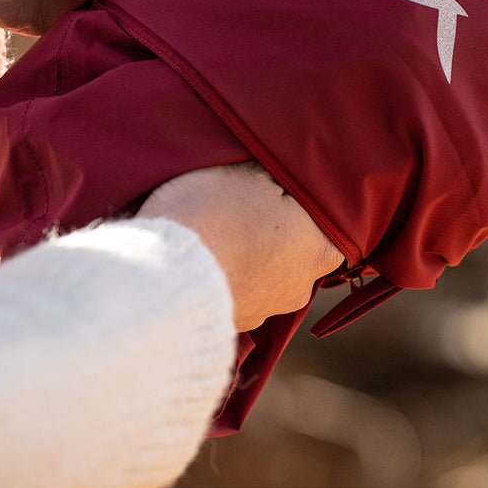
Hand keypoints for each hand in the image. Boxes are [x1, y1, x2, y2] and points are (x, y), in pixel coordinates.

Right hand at [137, 163, 343, 332]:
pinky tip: (206, 250)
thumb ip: (275, 168)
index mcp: (322, 246)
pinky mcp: (234, 322)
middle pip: (296, 239)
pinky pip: (238, 285)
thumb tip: (282, 165)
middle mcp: (303, 284)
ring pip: (267, 264)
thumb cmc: (212, 214)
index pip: (328, 212)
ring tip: (217, 222)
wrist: (160, 279)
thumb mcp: (247, 169)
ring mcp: (267, 309)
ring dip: (249, 247)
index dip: (301, 189)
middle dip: (275, 219)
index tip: (277, 174)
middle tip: (243, 193)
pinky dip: (227, 269)